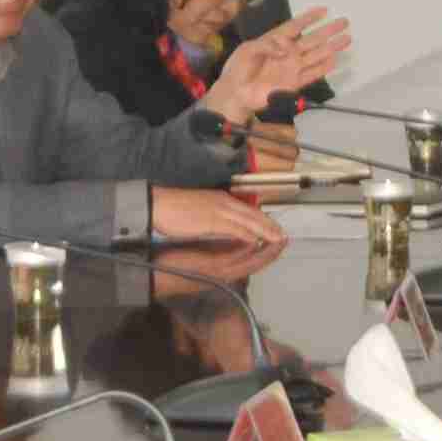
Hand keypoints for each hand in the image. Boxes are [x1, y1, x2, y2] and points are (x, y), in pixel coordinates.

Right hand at [151, 185, 288, 251]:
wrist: (158, 204)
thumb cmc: (174, 208)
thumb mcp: (201, 209)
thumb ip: (215, 215)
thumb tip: (224, 224)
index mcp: (221, 199)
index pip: (248, 209)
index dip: (263, 219)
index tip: (274, 227)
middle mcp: (224, 202)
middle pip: (253, 214)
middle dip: (270, 225)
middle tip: (283, 235)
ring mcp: (219, 210)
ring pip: (248, 220)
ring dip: (264, 230)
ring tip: (277, 239)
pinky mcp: (211, 219)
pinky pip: (234, 228)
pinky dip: (247, 234)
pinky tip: (256, 241)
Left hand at [211, 8, 353, 122]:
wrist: (235, 94)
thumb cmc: (238, 68)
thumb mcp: (248, 49)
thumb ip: (268, 45)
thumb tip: (288, 49)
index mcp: (274, 41)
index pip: (295, 26)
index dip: (309, 18)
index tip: (324, 10)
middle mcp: (287, 53)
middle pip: (311, 39)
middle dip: (328, 30)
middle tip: (344, 22)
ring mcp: (291, 68)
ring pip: (316, 55)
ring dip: (331, 47)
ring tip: (346, 39)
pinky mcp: (293, 83)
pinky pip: (311, 74)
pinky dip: (322, 68)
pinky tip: (334, 60)